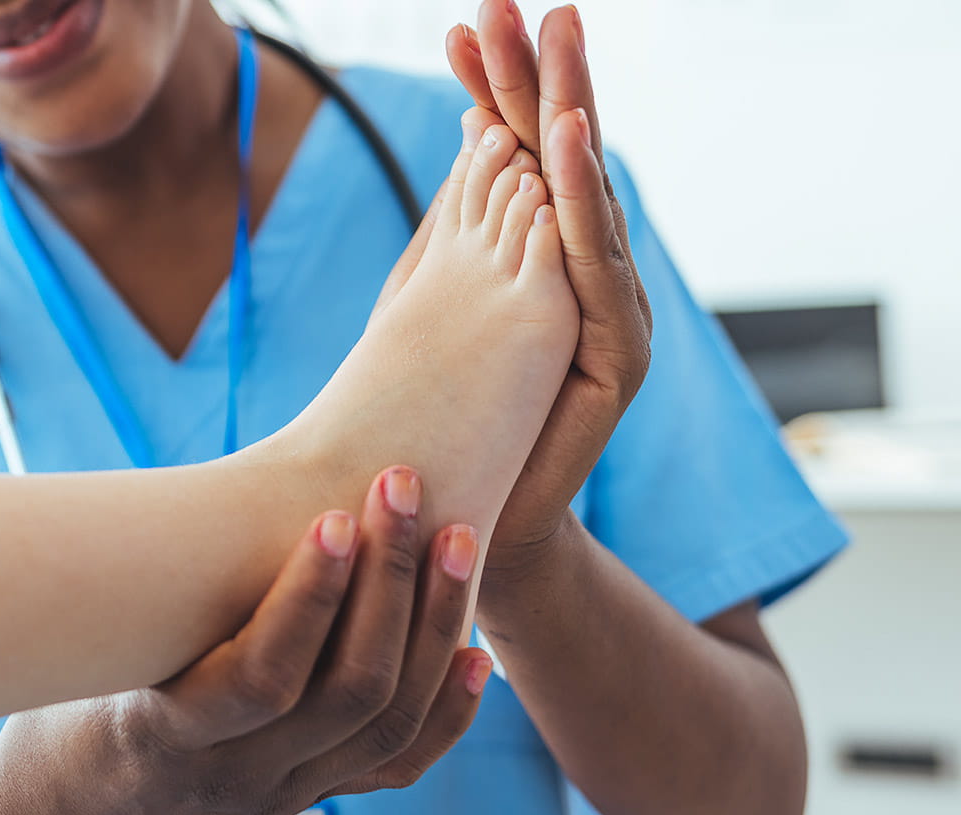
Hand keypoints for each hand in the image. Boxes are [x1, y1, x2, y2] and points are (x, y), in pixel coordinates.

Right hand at [0, 468, 490, 814]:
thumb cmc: (69, 713)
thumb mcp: (92, 660)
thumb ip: (152, 604)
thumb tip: (200, 496)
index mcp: (169, 737)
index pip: (264, 677)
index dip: (310, 597)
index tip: (333, 516)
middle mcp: (241, 778)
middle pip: (348, 692)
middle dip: (388, 581)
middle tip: (400, 487)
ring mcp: (288, 793)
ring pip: (387, 724)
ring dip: (430, 624)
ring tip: (453, 539)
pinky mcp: (315, 795)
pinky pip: (398, 766)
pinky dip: (447, 710)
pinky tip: (474, 652)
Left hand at [384, 3, 651, 581]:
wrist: (463, 522)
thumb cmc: (451, 415)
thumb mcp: (441, 298)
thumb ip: (462, 218)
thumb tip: (471, 127)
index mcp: (536, 254)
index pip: (516, 155)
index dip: (494, 89)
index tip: (462, 26)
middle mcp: (578, 273)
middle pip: (560, 161)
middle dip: (541, 78)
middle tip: (523, 5)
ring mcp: (602, 311)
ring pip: (587, 202)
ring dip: (569, 118)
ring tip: (556, 47)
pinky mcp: (615, 356)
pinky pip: (596, 268)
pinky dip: (582, 204)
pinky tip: (568, 146)